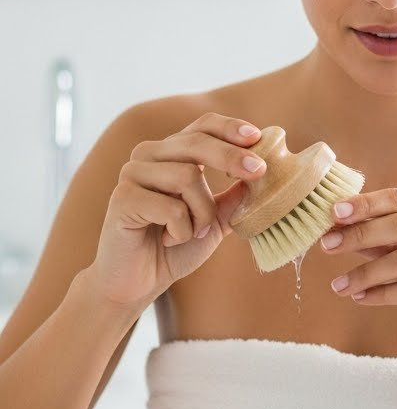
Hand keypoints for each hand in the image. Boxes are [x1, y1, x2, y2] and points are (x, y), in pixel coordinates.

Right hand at [89, 115, 266, 309]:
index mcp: (171, 153)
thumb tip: (262, 171)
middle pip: (196, 142)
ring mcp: (132, 174)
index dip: (230, 128)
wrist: (137, 282)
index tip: (257, 137)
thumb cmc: (174, 247)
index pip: (202, 126)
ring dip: (202, 214)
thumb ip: (234, 197)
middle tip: (258, 172)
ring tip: (193, 233)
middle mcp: (149, 156)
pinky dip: (182, 230)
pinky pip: (171, 207)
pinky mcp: (122, 198)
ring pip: (186, 176)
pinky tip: (169, 240)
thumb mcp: (214, 220)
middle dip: (230, 157)